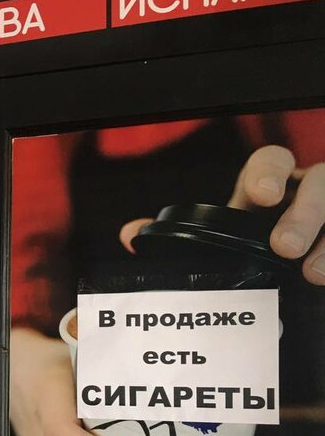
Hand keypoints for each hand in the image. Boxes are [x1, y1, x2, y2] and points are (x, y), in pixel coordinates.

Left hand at [119, 145, 324, 284]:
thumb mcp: (222, 235)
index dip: (268, 173)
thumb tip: (129, 235)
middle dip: (305, 211)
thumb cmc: (254, 243)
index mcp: (268, 187)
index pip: (271, 162)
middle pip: (318, 181)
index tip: (260, 196)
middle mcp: (305, 191)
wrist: (292, 264)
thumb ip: (180, 235)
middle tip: (285, 246)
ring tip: (313, 272)